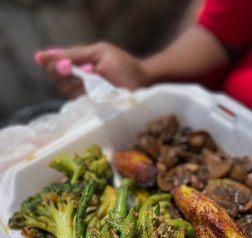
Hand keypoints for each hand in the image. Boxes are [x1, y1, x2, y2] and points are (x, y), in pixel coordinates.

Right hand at [35, 42, 149, 98]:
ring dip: (81, 83)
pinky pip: (79, 101)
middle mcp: (76, 80)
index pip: (52, 66)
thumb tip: (47, 56)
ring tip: (99, 76)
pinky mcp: (91, 106)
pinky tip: (99, 89)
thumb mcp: (98, 53)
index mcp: (76, 64)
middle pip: (56, 79)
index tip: (45, 60)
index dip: (49, 64)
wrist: (141, 81)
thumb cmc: (123, 65)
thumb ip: (75, 55)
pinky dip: (87, 93)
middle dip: (67, 73)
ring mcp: (83, 94)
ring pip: (67, 90)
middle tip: (87, 68)